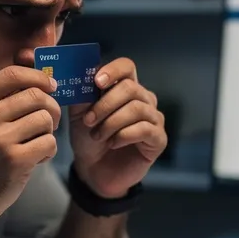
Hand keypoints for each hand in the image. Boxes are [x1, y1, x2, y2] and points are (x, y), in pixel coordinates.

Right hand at [0, 66, 61, 228]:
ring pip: (45, 119)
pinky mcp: (15, 160)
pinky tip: (35, 159)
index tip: (50, 86)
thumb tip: (38, 74)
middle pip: (36, 96)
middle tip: (49, 122)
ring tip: (36, 143)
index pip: (12, 74)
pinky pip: (49, 142)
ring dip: (48, 132)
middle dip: (51, 108)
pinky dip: (48, 151)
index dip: (38, 77)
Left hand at [69, 57, 166, 198]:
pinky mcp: (159, 139)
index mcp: (125, 88)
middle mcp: (144, 99)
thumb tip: (83, 74)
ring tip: (97, 136)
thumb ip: (82, 93)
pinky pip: (144, 129)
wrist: (94, 171)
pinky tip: (112, 143)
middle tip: (88, 121)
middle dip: (105, 104)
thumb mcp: (79, 114)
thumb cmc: (89, 139)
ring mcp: (154, 119)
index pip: (126, 67)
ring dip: (111, 123)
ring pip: (136, 109)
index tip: (97, 83)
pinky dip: (124, 135)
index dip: (113, 71)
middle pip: (130, 88)